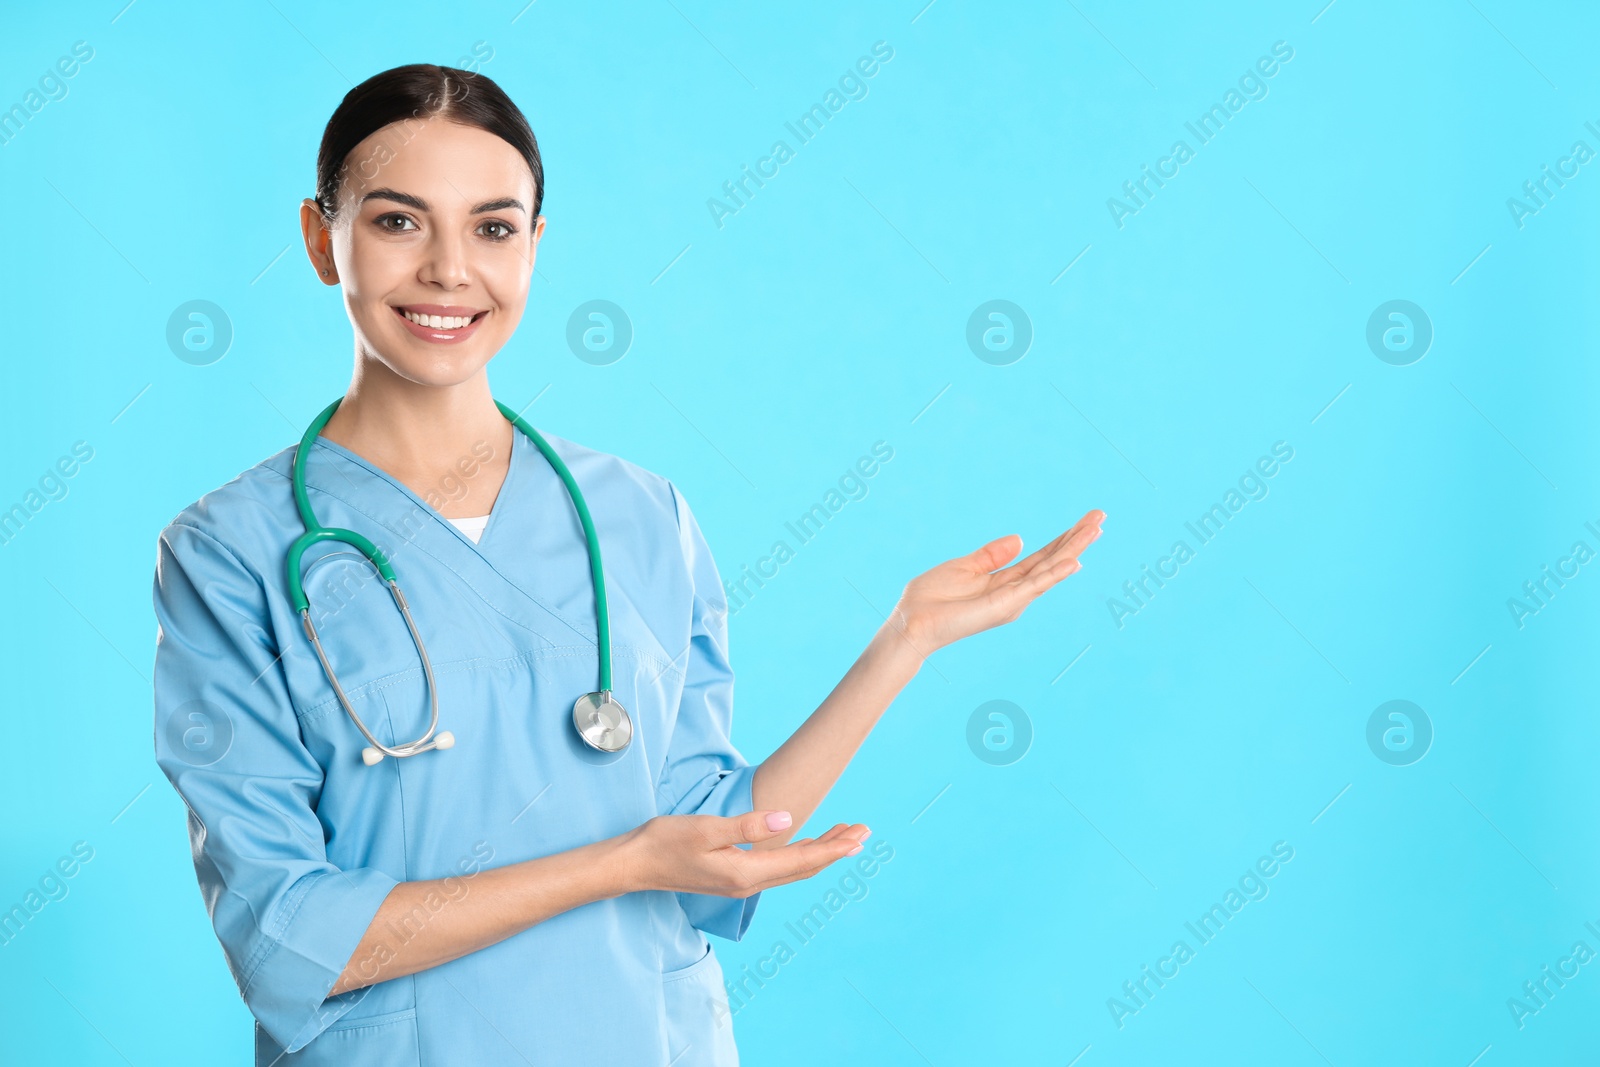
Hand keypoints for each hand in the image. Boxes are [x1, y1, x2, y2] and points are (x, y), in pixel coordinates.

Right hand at [624, 811, 869, 898]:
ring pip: (792, 869)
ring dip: (820, 852)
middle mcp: (748, 884)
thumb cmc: (665, 842)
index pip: (801, 861)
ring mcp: (740, 883)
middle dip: (835, 850)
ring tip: (845, 835)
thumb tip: (788, 819)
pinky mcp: (733, 876)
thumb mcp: (706, 828)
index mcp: (746, 873)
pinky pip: (778, 868)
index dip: (833, 849)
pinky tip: (807, 845)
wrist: (634, 864)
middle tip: (864, 832)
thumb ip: (748, 826)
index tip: (858, 837)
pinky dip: (799, 855)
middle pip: (803, 868)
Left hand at [887, 508, 1105, 656]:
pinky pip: (1035, 586)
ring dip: (1074, 549)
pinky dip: (1055, 574)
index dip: (1063, 539)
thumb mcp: (964, 566)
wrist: (911, 622)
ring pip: (1051, 570)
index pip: (1042, 557)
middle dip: (1076, 539)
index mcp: (1005, 581)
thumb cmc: (931, 599)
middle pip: (1053, 561)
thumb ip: (992, 554)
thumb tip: (1020, 538)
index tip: (1086, 520)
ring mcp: (1013, 600)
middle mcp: (1015, 592)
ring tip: (1095, 529)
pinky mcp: (1005, 605)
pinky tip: (1075, 562)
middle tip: (1100, 517)